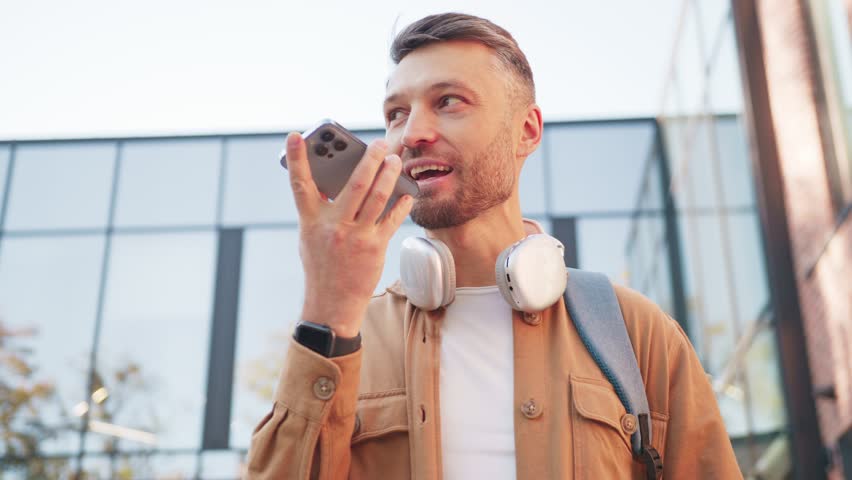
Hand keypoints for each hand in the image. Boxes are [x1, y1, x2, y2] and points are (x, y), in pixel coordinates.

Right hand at [285, 132, 412, 337]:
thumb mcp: (310, 237)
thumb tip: (335, 183)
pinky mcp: (374, 247)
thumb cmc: (321, 266)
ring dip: (390, 175)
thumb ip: (320, 211)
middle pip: (354, 184)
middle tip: (378, 143)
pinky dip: (401, 203)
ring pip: (377, 197)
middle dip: (369, 160)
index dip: (296, 159)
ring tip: (396, 160)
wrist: (331, 304)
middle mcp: (333, 226)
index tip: (296, 135)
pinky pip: (391, 219)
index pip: (300, 185)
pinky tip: (408, 192)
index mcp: (311, 221)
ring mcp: (355, 236)